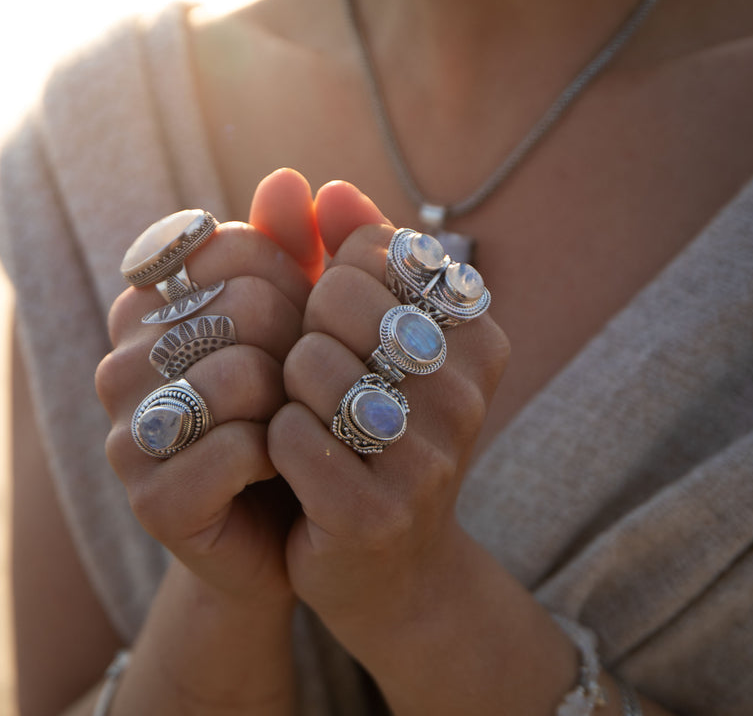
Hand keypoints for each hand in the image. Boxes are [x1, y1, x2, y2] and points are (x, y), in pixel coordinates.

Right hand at [95, 169, 321, 607]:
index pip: (232, 246)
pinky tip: (277, 470)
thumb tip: (292, 178)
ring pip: (238, 375)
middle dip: (297, 344)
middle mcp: (120, 360)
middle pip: (243, 306)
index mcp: (146, 305)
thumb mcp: (302, 321)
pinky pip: (239, 447)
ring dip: (289, 402)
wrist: (292, 521)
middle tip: (301, 383)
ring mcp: (125, 432)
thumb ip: (295, 250)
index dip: (292, 281)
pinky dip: (279, 456)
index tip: (299, 322)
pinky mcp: (150, 500)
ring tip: (289, 424)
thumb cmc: (292, 406)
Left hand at [269, 180, 510, 633]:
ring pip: (307, 365)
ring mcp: (428, 456)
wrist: (388, 567)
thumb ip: (350, 256)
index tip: (341, 331)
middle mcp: (467, 392)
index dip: (330, 286)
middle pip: (338, 299)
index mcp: (477, 335)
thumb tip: (320, 185)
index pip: (371, 253)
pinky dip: (274, 442)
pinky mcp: (375, 513)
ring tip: (310, 421)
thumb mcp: (374, 340)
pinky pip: (285, 435)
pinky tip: (296, 464)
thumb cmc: (374, 432)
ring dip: (285, 391)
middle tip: (317, 380)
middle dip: (306, 333)